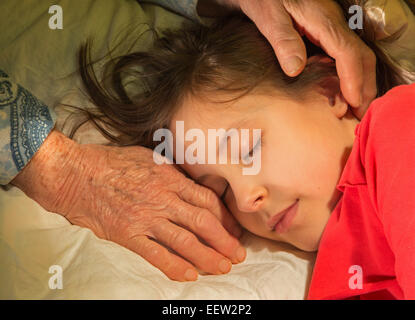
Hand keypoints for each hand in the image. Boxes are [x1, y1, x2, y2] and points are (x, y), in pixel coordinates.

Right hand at [12, 129, 245, 280]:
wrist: (75, 174)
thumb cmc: (110, 162)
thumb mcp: (147, 156)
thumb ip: (171, 170)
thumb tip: (189, 182)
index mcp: (169, 177)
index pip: (207, 200)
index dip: (224, 218)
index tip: (232, 229)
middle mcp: (162, 198)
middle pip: (203, 223)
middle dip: (225, 241)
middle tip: (237, 254)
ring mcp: (146, 218)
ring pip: (185, 242)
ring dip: (208, 257)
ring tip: (222, 267)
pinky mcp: (128, 234)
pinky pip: (157, 255)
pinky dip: (175, 267)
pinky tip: (190, 276)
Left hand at [216, 0, 376, 118]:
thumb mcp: (270, 17)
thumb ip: (284, 41)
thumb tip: (295, 70)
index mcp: (323, 21)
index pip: (347, 53)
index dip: (353, 79)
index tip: (353, 102)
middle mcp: (333, 25)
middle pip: (361, 56)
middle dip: (365, 85)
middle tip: (360, 113)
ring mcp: (332, 29)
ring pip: (357, 56)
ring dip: (360, 82)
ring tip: (356, 107)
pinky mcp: (325, 33)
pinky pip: (346, 55)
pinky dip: (350, 75)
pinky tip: (343, 90)